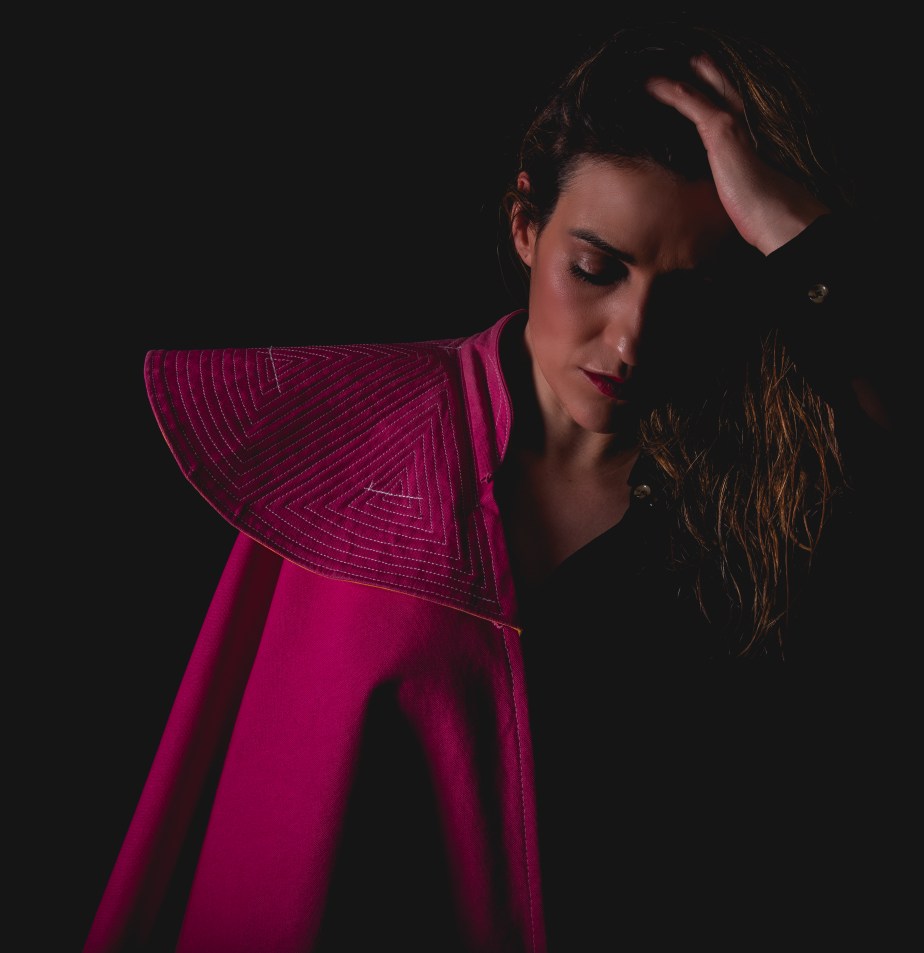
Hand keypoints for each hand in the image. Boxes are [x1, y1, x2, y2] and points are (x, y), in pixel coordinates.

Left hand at [645, 55, 830, 254]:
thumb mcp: (738, 195)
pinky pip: (689, 101)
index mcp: (747, 142)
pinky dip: (670, 91)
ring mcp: (731, 124)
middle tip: (694, 62)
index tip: (703, 90)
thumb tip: (716, 201)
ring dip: (678, 82)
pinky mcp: (719, 128)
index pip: (730, 112)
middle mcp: (743, 126)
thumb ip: (727, 188)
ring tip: (657, 77)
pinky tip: (651, 86)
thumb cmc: (759, 211)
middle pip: (722, 92)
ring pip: (701, 92)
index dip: (717, 97)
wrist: (773, 212)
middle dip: (707, 76)